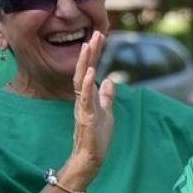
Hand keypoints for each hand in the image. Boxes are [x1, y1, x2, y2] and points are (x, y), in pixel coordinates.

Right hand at [60, 32, 114, 186]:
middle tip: (96, 33)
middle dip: (90, 52)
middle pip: (84, 70)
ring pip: (81, 80)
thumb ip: (107, 97)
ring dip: (85, 63)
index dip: (95, 53)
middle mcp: (82, 98)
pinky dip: (87, 84)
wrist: (90, 158)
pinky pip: (85, 98)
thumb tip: (111, 81)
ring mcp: (83, 107)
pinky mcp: (86, 117)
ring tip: (88, 46)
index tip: (99, 35)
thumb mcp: (107, 112)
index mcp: (88, 96)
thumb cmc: (97, 138)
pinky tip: (90, 71)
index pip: (90, 70)